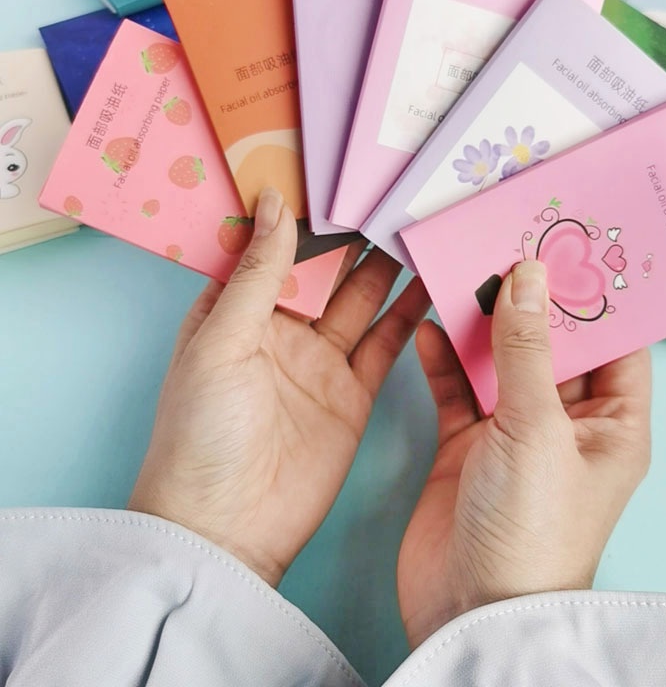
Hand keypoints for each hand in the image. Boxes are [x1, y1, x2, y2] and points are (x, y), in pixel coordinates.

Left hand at [129, 188, 429, 586]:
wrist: (226, 527)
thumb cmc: (201, 431)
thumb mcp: (221, 340)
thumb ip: (257, 273)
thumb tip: (272, 201)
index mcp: (237, 311)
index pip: (273, 248)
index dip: (301, 213)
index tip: (335, 175)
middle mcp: (281, 330)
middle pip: (325, 271)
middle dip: (354, 236)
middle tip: (390, 195)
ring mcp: (320, 362)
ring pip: (361, 302)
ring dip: (387, 269)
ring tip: (416, 228)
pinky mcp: (352, 395)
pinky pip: (385, 347)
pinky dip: (408, 318)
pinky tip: (428, 285)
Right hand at [397, 260, 651, 647]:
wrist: (468, 608)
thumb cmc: (529, 527)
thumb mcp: (536, 426)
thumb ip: (527, 349)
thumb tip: (527, 276)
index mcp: (610, 426)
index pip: (617, 346)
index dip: (597, 299)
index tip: (570, 247)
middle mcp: (566, 425)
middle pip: (551, 347)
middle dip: (529, 301)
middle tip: (504, 245)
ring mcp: (513, 435)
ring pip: (500, 364)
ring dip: (481, 325)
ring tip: (462, 273)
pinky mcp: (467, 446)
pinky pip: (458, 390)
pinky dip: (445, 360)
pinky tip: (431, 328)